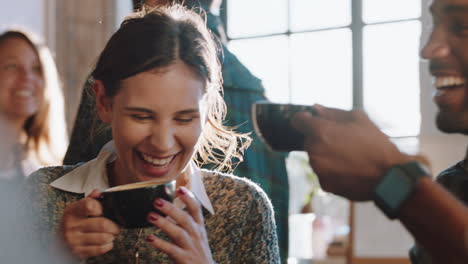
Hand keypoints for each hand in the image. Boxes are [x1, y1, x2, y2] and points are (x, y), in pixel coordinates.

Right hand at [60, 189, 119, 258]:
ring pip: (103, 237)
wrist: (60, 242)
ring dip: (112, 236)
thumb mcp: (78, 208)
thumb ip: (90, 199)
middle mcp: (70, 226)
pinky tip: (107, 241)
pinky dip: (108, 245)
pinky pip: (100, 249)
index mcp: (72, 211)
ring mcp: (73, 240)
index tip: (102, 211)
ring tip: (111, 234)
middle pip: (102, 224)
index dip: (100, 207)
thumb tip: (99, 192)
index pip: (89, 205)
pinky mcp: (78, 252)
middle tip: (116, 226)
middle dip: (114, 226)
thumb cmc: (74, 222)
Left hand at [146, 186, 213, 263]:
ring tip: (150, 216)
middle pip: (185, 219)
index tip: (179, 189)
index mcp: (199, 226)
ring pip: (178, 233)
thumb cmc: (196, 250)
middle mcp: (196, 234)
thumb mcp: (195, 234)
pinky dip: (160, 243)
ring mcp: (190, 246)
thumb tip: (167, 208)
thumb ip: (184, 222)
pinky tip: (149, 238)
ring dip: (164, 223)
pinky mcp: (184, 258)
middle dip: (171, 209)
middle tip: (156, 201)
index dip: (189, 198)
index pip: (196, 209)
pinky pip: (171, 250)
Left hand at [292, 105, 411, 200]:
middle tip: (343, 142)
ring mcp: (318, 169)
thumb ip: (333, 112)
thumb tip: (316, 109)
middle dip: (321, 139)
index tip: (309, 120)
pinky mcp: (324, 184)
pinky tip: (349, 169)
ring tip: (350, 157)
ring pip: (316, 158)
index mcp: (321, 132)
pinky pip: (323, 173)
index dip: (304, 119)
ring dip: (326, 156)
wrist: (389, 176)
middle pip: (309, 140)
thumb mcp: (359, 119)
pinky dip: (332, 171)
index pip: (298, 121)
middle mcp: (315, 151)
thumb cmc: (376, 144)